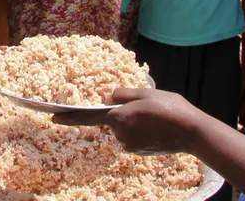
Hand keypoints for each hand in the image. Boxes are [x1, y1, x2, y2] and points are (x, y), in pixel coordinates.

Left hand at [54, 87, 202, 155]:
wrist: (192, 132)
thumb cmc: (169, 107)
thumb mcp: (144, 92)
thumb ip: (122, 94)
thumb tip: (108, 99)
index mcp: (118, 117)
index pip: (87, 116)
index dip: (69, 116)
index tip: (52, 117)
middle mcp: (120, 134)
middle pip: (112, 120)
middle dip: (123, 113)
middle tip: (147, 108)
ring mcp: (130, 145)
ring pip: (124, 128)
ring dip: (133, 121)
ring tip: (156, 116)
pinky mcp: (139, 151)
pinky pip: (133, 136)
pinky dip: (141, 130)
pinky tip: (157, 126)